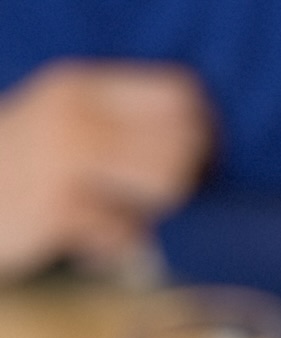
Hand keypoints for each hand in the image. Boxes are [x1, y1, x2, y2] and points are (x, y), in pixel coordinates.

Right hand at [0, 61, 212, 281]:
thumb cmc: (12, 171)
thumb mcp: (58, 126)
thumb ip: (116, 128)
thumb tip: (198, 144)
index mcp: (81, 88)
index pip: (180, 94)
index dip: (205, 132)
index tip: (201, 163)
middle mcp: (76, 117)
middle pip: (182, 142)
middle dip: (187, 180)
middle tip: (154, 203)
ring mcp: (65, 163)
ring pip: (165, 183)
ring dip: (156, 213)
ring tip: (122, 220)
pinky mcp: (58, 212)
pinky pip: (128, 235)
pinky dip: (121, 249)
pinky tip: (90, 247)